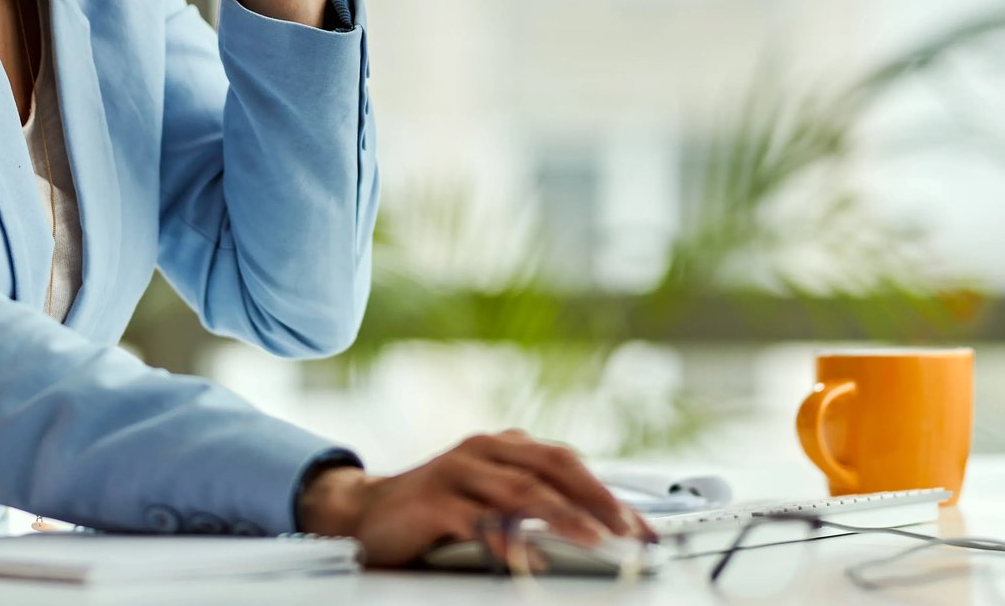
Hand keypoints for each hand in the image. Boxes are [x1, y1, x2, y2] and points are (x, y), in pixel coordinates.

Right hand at [296, 430, 654, 568]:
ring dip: (564, 516)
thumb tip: (594, 527)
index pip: (567, 462)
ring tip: (596, 541)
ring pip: (522, 490)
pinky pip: (477, 519)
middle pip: (552, 467)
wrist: (362, 512)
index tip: (642, 526)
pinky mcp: (433, 501)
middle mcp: (484, 450)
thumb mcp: (489, 498)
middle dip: (597, 498)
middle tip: (630, 529)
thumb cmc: (435, 508)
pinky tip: (528, 559)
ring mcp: (458, 472)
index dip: (608, 492)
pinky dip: (506, 539)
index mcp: (503, 446)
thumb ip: (531, 502)